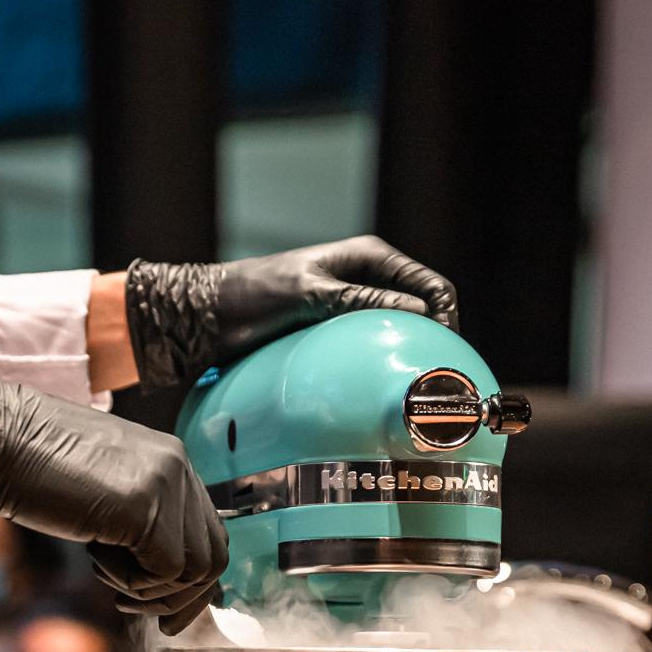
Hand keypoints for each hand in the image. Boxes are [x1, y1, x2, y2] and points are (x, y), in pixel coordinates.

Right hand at [0, 364, 225, 632]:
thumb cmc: (30, 468)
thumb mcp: (100, 492)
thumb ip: (140, 520)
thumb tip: (164, 573)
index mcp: (170, 460)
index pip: (208, 534)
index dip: (191, 583)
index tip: (165, 614)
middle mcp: (178, 467)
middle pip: (213, 557)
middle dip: (180, 599)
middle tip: (135, 608)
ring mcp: (165, 483)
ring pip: (193, 570)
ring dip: (147, 590)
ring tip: (103, 570)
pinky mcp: (145, 506)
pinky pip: (164, 571)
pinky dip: (130, 581)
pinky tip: (94, 555)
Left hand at [124, 236, 459, 388]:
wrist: (204, 315)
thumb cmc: (251, 295)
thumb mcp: (310, 295)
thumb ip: (363, 301)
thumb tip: (419, 313)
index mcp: (367, 258)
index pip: (430, 286)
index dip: (447, 318)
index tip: (446, 354)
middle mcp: (364, 281)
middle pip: (418, 312)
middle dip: (431, 341)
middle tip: (437, 382)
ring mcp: (348, 310)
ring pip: (393, 336)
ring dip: (403, 358)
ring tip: (411, 393)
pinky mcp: (331, 335)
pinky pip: (366, 352)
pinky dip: (375, 368)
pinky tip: (376, 393)